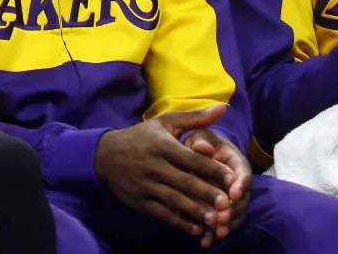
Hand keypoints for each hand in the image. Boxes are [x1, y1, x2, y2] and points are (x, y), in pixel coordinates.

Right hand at [95, 105, 235, 237]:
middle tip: (228, 204)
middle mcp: (154, 166)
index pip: (192, 159)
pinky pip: (163, 214)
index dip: (213, 169)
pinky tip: (196, 229)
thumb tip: (223, 108)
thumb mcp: (165, 123)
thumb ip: (195, 118)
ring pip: (175, 200)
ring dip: (196, 211)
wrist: (104, 154)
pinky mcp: (139, 201)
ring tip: (216, 220)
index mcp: (163, 145)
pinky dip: (180, 222)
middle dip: (207, 194)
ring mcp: (146, 185)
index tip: (232, 179)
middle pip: (185, 182)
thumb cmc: (141, 137)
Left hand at [182, 129, 251, 246]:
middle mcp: (237, 184)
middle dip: (232, 210)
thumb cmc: (199, 143)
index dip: (240, 185)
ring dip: (226, 225)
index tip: (233, 194)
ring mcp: (230, 199)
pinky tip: (205, 241)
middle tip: (222, 218)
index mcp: (236, 163)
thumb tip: (202, 147)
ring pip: (233, 215)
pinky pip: (221, 224)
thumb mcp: (199, 137)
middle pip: (241, 200)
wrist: (194, 154)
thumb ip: (201, 142)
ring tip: (216, 233)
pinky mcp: (220, 210)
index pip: (244, 174)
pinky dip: (214, 233)